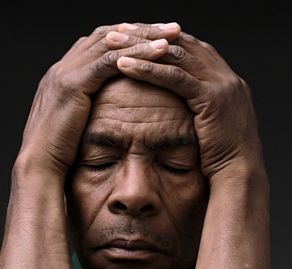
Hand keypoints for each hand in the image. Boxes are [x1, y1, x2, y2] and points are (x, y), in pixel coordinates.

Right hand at [16, 23, 180, 176]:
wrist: (40, 165)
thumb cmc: (65, 148)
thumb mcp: (83, 119)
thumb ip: (96, 104)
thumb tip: (121, 104)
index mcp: (69, 72)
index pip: (104, 41)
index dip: (133, 36)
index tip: (160, 36)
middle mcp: (66, 65)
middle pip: (110, 34)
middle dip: (143, 29)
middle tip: (172, 28)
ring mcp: (66, 72)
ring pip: (112, 43)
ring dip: (144, 37)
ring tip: (173, 34)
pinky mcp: (72, 85)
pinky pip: (109, 62)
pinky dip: (137, 54)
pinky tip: (161, 51)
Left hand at [113, 31, 263, 182]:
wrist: (241, 173)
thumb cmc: (221, 154)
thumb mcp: (212, 122)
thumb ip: (199, 104)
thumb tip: (177, 100)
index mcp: (225, 79)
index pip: (190, 47)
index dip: (161, 38)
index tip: (135, 35)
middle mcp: (226, 76)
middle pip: (182, 43)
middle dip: (148, 34)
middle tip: (119, 30)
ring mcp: (222, 84)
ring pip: (176, 55)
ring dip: (142, 47)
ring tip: (113, 43)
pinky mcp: (213, 98)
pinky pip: (176, 77)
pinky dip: (149, 70)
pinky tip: (125, 66)